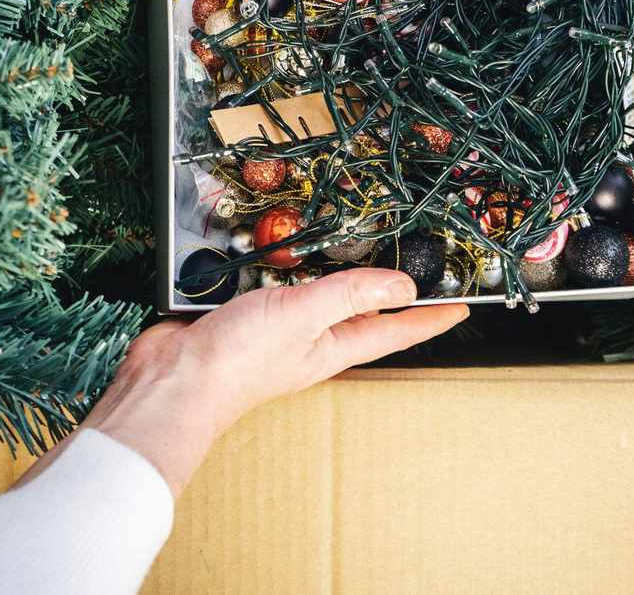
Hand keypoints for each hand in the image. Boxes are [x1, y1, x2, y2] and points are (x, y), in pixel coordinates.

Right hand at [76, 269, 467, 494]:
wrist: (172, 380)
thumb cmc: (237, 361)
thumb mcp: (305, 316)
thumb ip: (352, 294)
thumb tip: (403, 285)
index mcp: (333, 346)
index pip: (393, 331)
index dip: (429, 317)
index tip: (460, 306)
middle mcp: (309, 339)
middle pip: (358, 312)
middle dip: (385, 294)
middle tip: (414, 271)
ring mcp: (274, 328)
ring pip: (314, 295)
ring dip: (331, 274)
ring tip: (359, 254)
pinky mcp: (241, 313)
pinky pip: (271, 286)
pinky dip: (279, 267)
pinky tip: (278, 254)